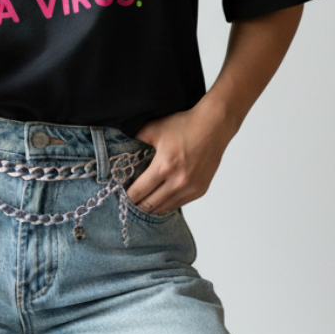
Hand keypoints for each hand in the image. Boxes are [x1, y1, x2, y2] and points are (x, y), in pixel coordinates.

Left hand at [128, 96, 235, 214]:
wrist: (214, 126)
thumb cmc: (185, 125)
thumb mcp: (154, 129)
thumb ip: (135, 138)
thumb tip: (120, 146)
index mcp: (164, 167)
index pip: (139, 192)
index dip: (128, 197)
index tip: (121, 196)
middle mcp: (178, 181)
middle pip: (150, 205)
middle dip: (137, 205)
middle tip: (129, 203)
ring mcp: (191, 188)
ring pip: (164, 208)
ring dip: (152, 208)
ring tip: (142, 203)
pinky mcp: (200, 190)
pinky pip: (179, 204)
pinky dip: (167, 204)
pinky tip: (160, 199)